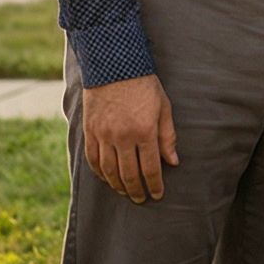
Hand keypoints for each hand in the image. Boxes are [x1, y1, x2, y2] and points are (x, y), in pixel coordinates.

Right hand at [80, 74, 177, 202]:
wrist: (113, 65)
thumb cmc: (144, 85)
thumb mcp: (163, 107)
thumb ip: (168, 136)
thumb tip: (173, 162)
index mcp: (144, 131)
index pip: (151, 168)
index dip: (154, 185)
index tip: (157, 195)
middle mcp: (122, 136)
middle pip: (129, 174)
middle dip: (137, 190)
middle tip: (141, 199)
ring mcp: (103, 135)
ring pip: (109, 171)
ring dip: (118, 185)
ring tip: (126, 192)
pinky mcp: (90, 131)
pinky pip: (93, 159)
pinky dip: (100, 173)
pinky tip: (107, 178)